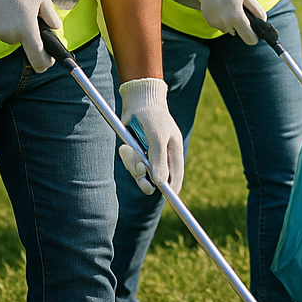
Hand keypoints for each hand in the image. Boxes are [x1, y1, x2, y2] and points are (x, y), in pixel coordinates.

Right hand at [0, 0, 61, 71]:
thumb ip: (50, 15)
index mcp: (27, 29)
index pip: (38, 55)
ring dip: (9, 25)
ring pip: (6, 35)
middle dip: (23, 29)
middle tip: (20, 10)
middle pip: (20, 39)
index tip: (47, 64)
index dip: (44, 62)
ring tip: (7, 6)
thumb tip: (55, 28)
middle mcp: (11, 35)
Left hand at [118, 78, 184, 194]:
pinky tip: (125, 147)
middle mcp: (162, 157)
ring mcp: (149, 155)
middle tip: (143, 181)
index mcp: (174, 153)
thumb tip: (160, 183)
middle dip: (147, 180)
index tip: (168, 199)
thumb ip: (159, 160)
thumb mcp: (158, 137)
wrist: (138, 102)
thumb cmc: (153, 118)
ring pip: (141, 174)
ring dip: (133, 166)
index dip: (172, 190)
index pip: (176, 177)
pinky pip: (131, 164)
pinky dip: (127, 158)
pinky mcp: (137, 153)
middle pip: (156, 180)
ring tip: (130, 152)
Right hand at [184, 0, 265, 44]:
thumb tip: (263, 21)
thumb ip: (257, 10)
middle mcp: (225, 23)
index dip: (254, 38)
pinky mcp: (210, 22)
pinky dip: (223, 20)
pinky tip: (221, 9)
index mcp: (236, 17)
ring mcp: (216, 24)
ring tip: (229, 8)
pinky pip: (221, 25)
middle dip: (242, 27)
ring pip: (230, 29)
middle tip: (240, 13)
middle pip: (239, 33)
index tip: (255, 35)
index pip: (249, 37)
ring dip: (232, 23)